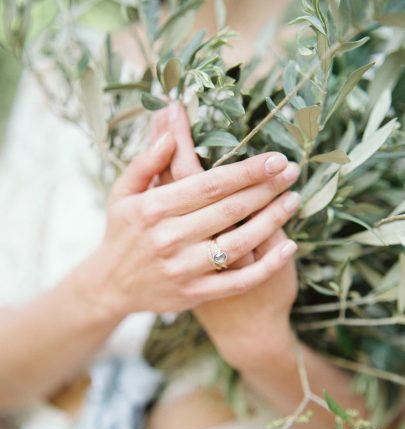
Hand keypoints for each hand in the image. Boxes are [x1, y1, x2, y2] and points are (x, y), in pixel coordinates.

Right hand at [89, 130, 299, 320]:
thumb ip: (145, 162)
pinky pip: (238, 282)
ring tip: (294, 200)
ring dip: (272, 220)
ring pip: (238, 242)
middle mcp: (169, 238)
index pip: (210, 184)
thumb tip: (169, 134)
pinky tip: (288, 247)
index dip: (246, 171)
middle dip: (266, 188)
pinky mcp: (194, 294)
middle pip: (229, 209)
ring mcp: (183, 269)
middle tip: (292, 171)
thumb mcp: (122, 193)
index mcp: (154, 209)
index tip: (275, 158)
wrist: (111, 285)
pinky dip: (267, 266)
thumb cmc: (122, 232)